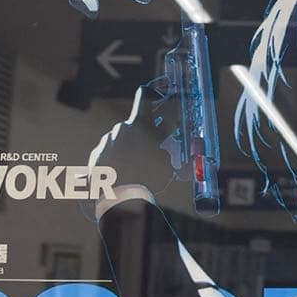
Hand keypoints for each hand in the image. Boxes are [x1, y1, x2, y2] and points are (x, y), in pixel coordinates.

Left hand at [88, 83, 182, 216]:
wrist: (122, 200)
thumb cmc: (152, 181)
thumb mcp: (177, 168)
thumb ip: (190, 156)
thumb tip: (201, 145)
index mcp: (140, 125)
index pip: (144, 99)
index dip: (148, 96)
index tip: (150, 96)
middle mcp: (120, 129)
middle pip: (133, 128)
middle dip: (141, 138)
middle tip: (149, 155)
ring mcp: (106, 143)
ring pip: (119, 144)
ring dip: (127, 153)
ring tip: (134, 172)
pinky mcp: (95, 158)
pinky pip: (106, 157)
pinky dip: (113, 165)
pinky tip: (120, 177)